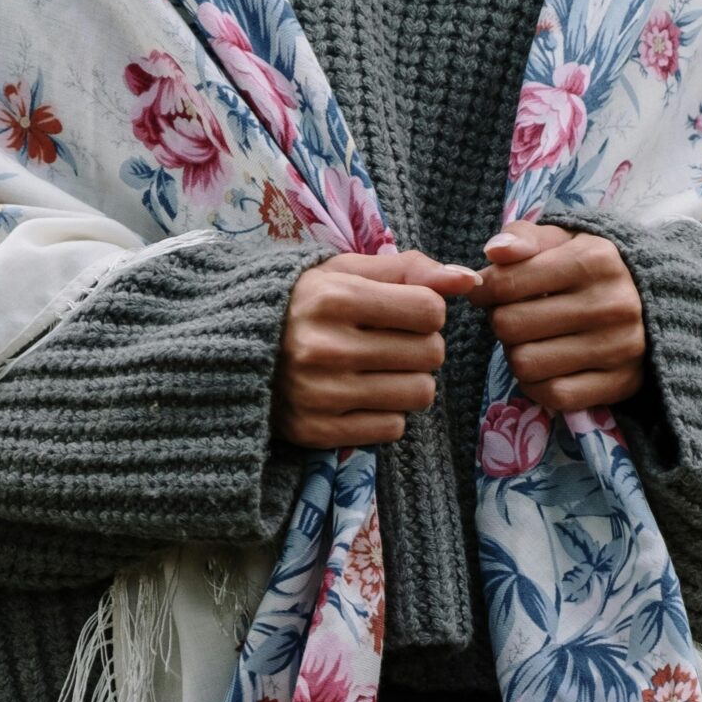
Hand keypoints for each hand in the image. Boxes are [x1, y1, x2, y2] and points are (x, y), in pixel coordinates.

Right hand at [272, 249, 477, 447]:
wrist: (232, 351)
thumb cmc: (302, 304)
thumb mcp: (345, 272)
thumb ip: (409, 270)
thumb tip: (468, 279)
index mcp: (333, 298)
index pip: (431, 311)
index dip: (426, 310)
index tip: (404, 312)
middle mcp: (325, 348)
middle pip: (431, 353)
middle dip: (420, 345)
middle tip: (390, 342)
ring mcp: (320, 395)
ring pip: (420, 393)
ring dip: (410, 380)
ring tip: (379, 368)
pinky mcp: (317, 431)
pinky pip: (393, 428)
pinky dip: (387, 412)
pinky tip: (361, 395)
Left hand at [469, 221, 645, 411]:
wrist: (657, 301)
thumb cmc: (595, 267)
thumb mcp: (564, 239)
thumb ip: (524, 237)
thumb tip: (494, 250)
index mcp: (594, 259)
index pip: (505, 284)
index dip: (483, 290)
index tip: (485, 293)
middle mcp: (611, 304)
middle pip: (509, 326)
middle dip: (501, 322)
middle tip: (515, 316)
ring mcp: (619, 347)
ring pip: (526, 364)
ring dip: (517, 355)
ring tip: (532, 340)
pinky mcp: (622, 382)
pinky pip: (553, 395)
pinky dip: (538, 385)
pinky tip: (546, 367)